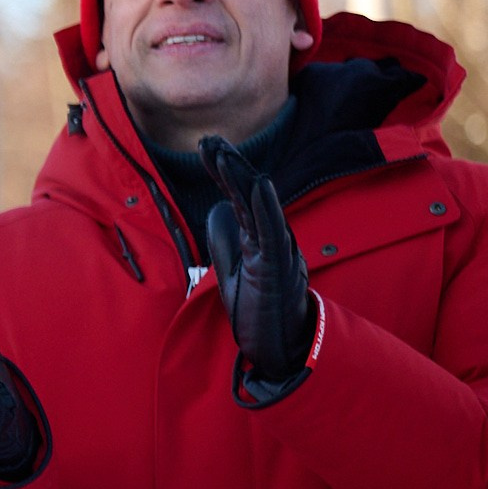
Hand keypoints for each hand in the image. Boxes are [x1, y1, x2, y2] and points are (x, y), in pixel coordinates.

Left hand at [202, 137, 315, 389]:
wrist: (281, 349)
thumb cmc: (261, 311)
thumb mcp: (233, 270)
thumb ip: (226, 240)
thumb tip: (218, 208)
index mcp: (258, 239)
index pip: (238, 198)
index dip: (223, 173)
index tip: (206, 147)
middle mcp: (270, 239)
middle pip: (248, 195)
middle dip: (229, 166)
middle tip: (208, 140)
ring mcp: (276, 252)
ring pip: (259, 207)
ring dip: (240, 179)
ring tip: (222, 154)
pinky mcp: (278, 268)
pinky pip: (273, 232)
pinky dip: (266, 206)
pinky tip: (258, 182)